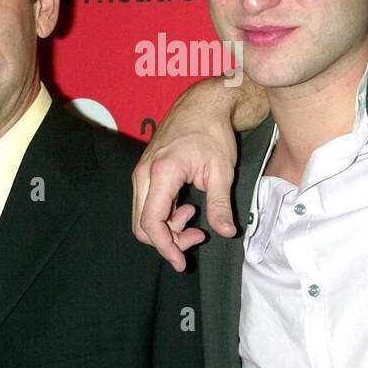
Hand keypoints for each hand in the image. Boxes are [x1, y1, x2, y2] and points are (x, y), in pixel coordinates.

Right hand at [132, 77, 257, 269]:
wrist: (201, 106)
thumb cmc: (212, 133)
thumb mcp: (222, 171)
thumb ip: (220, 205)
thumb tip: (225, 233)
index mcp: (161, 172)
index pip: (152, 222)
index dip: (166, 247)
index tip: (181, 262)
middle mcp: (144, 174)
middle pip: (142, 225)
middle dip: (168, 240)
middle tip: (197, 235)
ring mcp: (141, 174)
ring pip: (143, 217)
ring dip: (167, 228)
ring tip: (195, 218)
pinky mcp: (145, 174)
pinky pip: (147, 205)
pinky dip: (164, 216)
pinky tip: (187, 208)